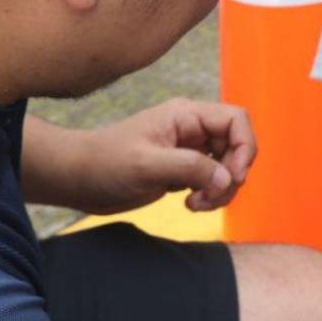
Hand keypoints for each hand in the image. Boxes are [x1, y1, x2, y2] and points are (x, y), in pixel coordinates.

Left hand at [70, 99, 255, 213]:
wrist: (76, 179)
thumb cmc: (104, 163)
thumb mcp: (146, 164)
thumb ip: (190, 167)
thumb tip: (227, 179)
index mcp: (186, 116)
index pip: (236, 120)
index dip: (244, 147)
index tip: (232, 177)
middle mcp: (193, 129)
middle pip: (237, 146)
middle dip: (231, 175)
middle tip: (209, 197)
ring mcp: (190, 150)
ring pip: (228, 166)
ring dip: (222, 190)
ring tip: (195, 204)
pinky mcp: (184, 170)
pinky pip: (214, 180)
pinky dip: (211, 195)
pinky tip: (190, 204)